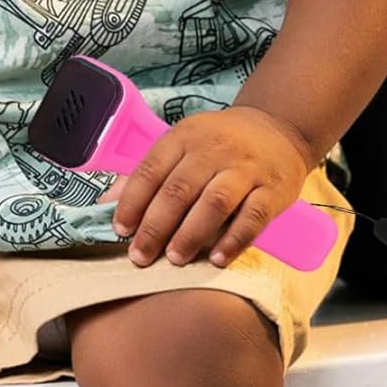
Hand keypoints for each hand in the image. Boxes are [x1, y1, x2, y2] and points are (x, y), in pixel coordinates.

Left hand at [96, 105, 314, 268]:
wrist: (279, 127)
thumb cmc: (221, 143)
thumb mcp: (183, 145)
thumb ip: (148, 174)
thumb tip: (107, 204)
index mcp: (185, 137)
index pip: (151, 170)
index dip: (132, 202)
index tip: (120, 230)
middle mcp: (214, 149)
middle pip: (179, 190)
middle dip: (156, 226)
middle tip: (141, 256)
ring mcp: (246, 168)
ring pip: (214, 202)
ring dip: (191, 233)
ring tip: (175, 259)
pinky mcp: (273, 189)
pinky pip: (253, 217)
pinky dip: (234, 240)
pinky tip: (217, 258)